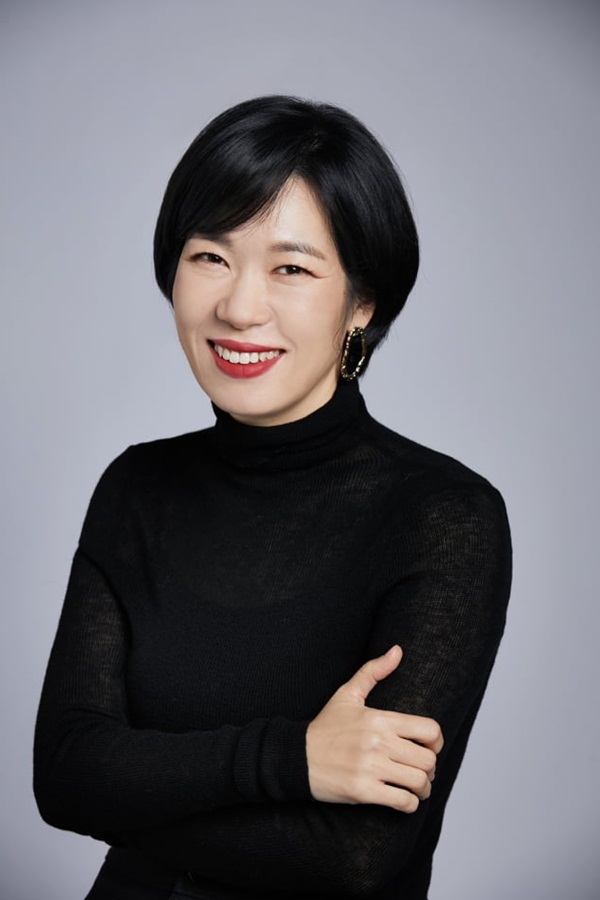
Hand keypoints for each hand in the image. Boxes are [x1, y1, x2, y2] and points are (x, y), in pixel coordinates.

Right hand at [306, 646, 442, 812]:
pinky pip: (403, 802)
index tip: (431, 748)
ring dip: (423, 789)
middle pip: (428, 760)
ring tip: (417, 788)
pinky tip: (404, 799)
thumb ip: (374, 671)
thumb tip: (398, 650)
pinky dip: (410, 805)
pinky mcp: (363, 791)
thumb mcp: (347, 695)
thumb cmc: (325, 727)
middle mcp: (378, 742)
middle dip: (431, 769)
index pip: (429, 730)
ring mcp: (370, 767)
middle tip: (423, 772)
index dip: (437, 742)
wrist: (296, 757)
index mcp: (379, 719)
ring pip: (419, 782)